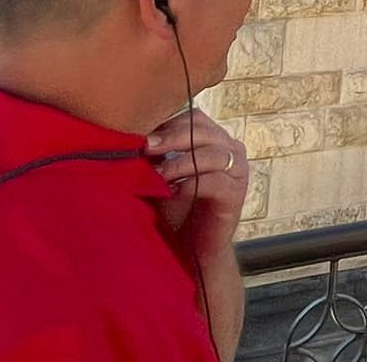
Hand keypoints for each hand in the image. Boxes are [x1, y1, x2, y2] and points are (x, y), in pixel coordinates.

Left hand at [146, 108, 249, 260]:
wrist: (193, 249)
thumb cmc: (176, 209)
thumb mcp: (164, 176)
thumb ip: (157, 155)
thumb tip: (130, 136)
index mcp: (214, 139)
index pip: (194, 118)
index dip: (168, 124)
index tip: (141, 134)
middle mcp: (230, 149)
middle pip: (203, 130)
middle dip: (171, 137)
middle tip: (146, 147)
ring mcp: (237, 170)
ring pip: (211, 153)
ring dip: (180, 162)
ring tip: (158, 174)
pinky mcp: (236, 194)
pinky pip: (215, 181)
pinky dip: (192, 184)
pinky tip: (174, 191)